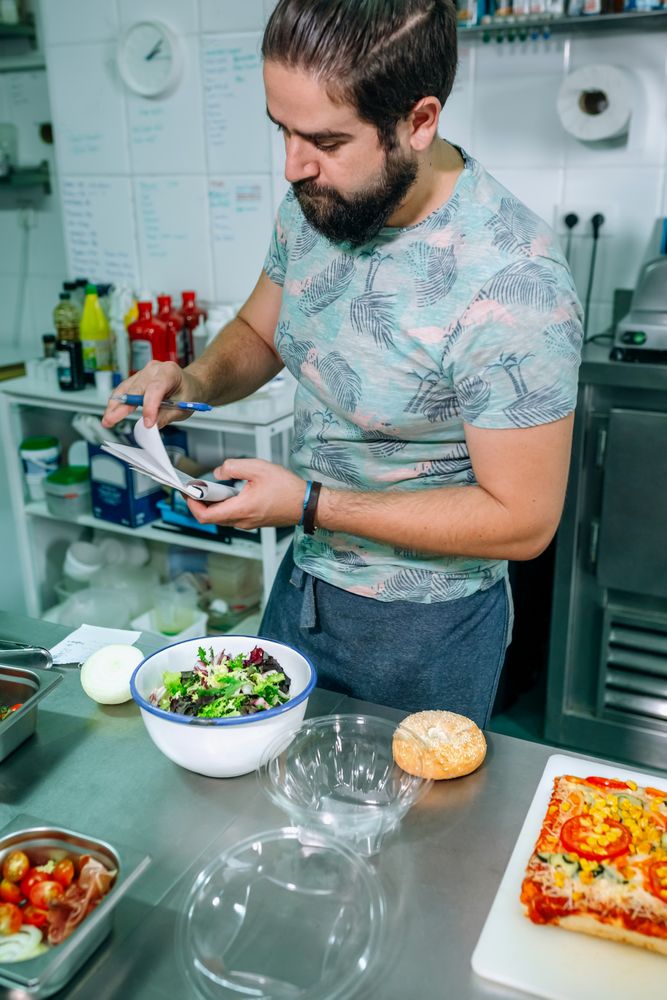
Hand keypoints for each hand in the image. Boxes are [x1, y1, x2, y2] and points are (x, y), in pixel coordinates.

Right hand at [101, 361, 205, 429]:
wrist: (191, 385)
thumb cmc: (189, 393)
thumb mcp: (183, 408)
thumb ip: (165, 417)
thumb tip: (150, 427)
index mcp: (170, 372)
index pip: (156, 388)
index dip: (149, 406)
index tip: (146, 423)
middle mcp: (155, 369)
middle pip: (136, 388)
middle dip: (122, 406)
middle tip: (111, 420)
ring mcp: (144, 372)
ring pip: (126, 388)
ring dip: (115, 405)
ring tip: (107, 419)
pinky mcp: (138, 379)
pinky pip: (125, 389)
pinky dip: (118, 401)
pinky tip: (111, 411)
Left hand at [186, 459, 306, 529]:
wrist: (306, 504)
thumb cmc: (287, 489)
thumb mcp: (258, 468)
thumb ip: (233, 467)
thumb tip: (218, 473)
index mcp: (240, 509)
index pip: (205, 516)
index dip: (192, 505)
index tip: (189, 492)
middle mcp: (242, 521)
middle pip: (211, 517)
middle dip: (202, 502)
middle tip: (201, 486)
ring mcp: (247, 523)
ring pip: (222, 516)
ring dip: (215, 503)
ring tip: (219, 486)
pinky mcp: (253, 522)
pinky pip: (233, 516)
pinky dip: (227, 504)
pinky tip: (234, 492)